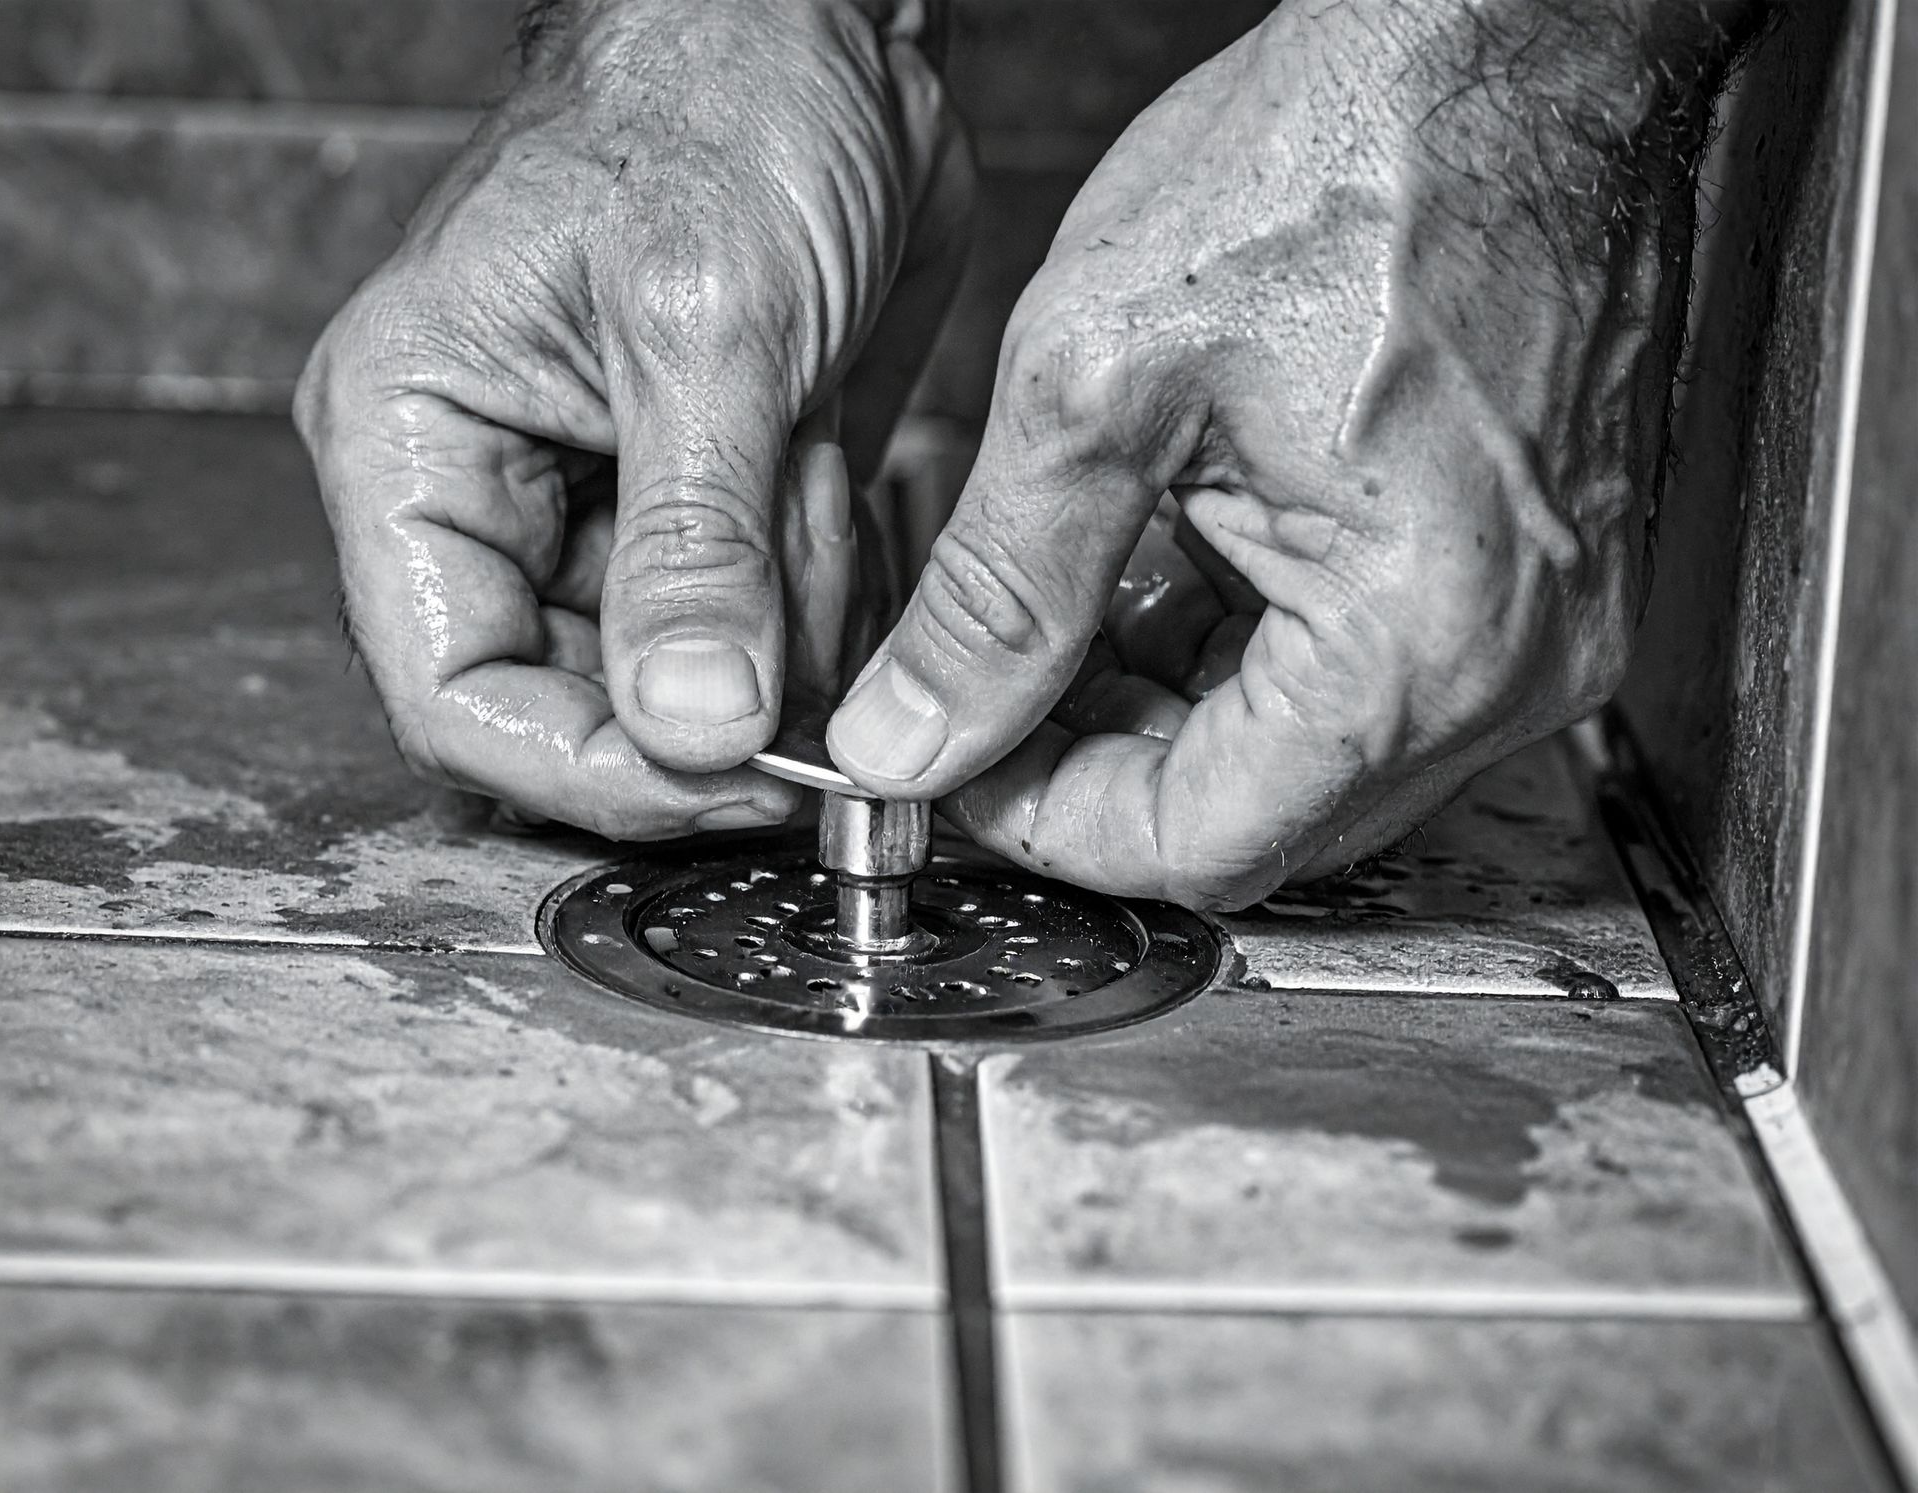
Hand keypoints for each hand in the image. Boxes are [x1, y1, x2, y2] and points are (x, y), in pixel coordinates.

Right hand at [297, 0, 970, 838]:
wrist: (824, 41)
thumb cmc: (719, 107)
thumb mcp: (705, 325)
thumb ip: (693, 544)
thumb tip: (691, 726)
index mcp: (415, 442)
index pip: (455, 692)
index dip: (586, 770)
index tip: (727, 785)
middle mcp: (495, 496)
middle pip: (578, 709)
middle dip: (714, 684)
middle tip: (801, 599)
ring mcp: (607, 516)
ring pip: (693, 684)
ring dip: (782, 616)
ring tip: (802, 461)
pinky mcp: (707, 518)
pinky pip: (767, 632)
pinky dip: (820, 589)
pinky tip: (826, 465)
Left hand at [827, 0, 1755, 906]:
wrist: (1508, 38)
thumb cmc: (1348, 153)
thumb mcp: (1102, 379)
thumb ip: (996, 591)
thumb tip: (914, 727)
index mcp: (1415, 638)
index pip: (1201, 845)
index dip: (1054, 825)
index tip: (967, 772)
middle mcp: (1508, 664)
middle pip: (1263, 823)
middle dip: (1109, 772)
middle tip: (1001, 698)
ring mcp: (1539, 623)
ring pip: (1313, 761)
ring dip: (1174, 715)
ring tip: (1072, 618)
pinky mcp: (1535, 573)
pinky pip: (1373, 681)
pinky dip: (1254, 657)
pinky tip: (1175, 571)